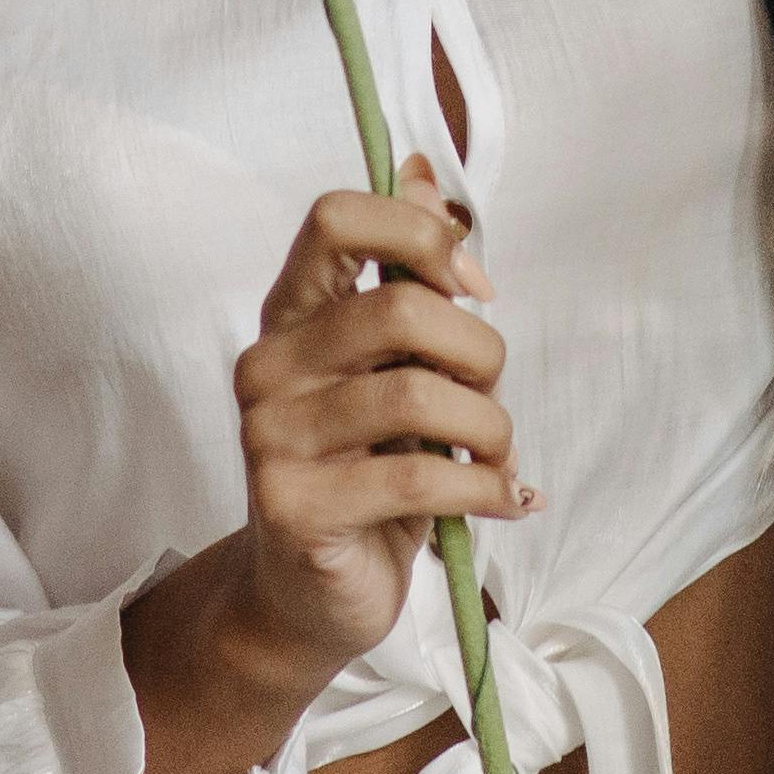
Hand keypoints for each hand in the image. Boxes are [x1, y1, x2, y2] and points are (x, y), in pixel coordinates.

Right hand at [118, 165, 531, 773]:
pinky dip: (486, 487)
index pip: (336, 218)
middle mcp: (268, 365)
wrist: (309, 597)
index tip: (472, 286)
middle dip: (479, 351)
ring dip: (491, 429)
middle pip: (398, 308)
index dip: (420, 236)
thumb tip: (428, 177)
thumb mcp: (394, 370)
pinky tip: (504, 499)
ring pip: (420, 396)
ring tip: (496, 458)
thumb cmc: (366, 471)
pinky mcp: (295, 507)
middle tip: (490, 396)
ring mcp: (272, 437)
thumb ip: (407, 280)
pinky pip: (419, 478)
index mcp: (290, 314)